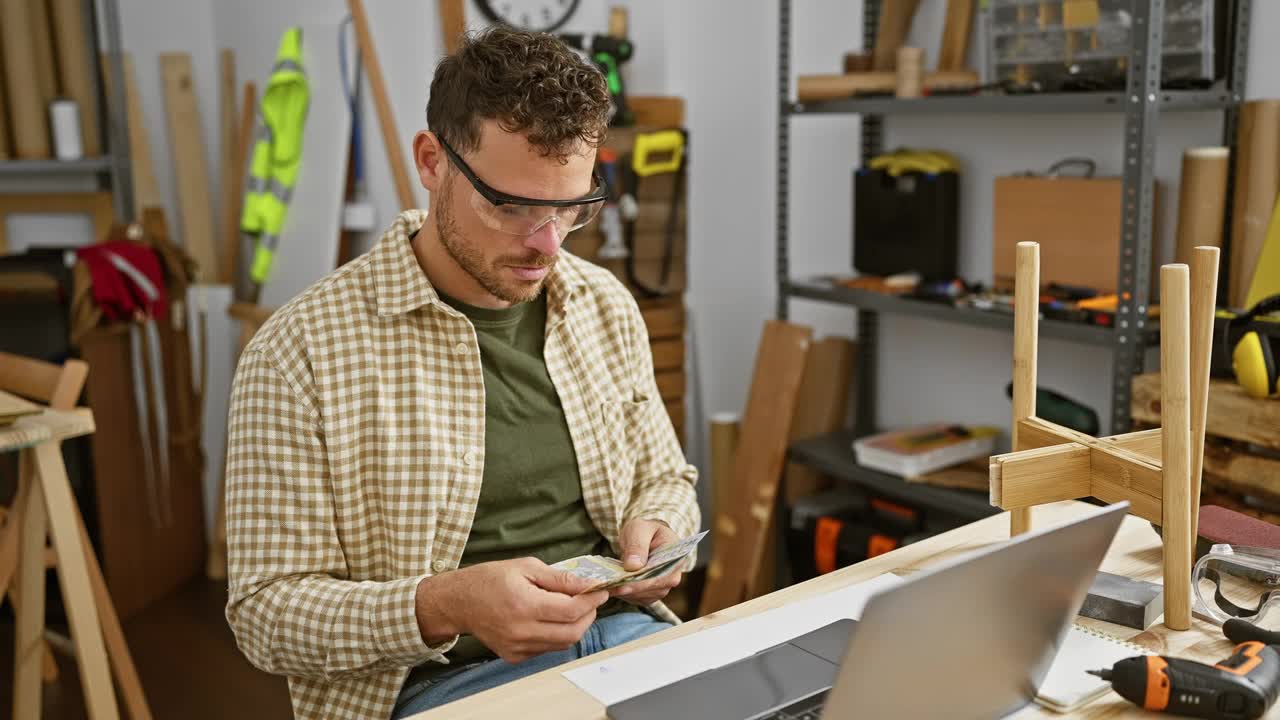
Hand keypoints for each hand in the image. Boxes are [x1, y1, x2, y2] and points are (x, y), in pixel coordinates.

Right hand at [415, 557, 608, 662]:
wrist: (458, 602)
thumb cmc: (490, 579)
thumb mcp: (527, 567)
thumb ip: (560, 578)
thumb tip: (588, 584)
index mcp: (524, 605)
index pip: (571, 610)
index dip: (592, 601)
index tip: (602, 591)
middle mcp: (521, 631)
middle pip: (572, 632)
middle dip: (589, 615)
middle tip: (591, 600)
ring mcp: (517, 647)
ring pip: (563, 643)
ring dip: (575, 626)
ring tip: (573, 607)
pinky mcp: (514, 656)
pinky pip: (547, 649)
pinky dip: (557, 635)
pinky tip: (551, 619)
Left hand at [611, 519, 683, 604]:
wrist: (644, 537)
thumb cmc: (644, 530)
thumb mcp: (639, 529)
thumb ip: (637, 545)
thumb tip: (633, 566)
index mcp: (675, 557)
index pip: (660, 576)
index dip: (641, 583)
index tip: (622, 586)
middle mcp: (673, 576)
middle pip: (651, 589)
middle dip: (629, 589)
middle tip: (607, 588)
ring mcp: (663, 587)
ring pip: (643, 596)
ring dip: (625, 593)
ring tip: (606, 586)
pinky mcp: (651, 593)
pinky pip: (637, 598)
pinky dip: (624, 594)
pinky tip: (612, 586)